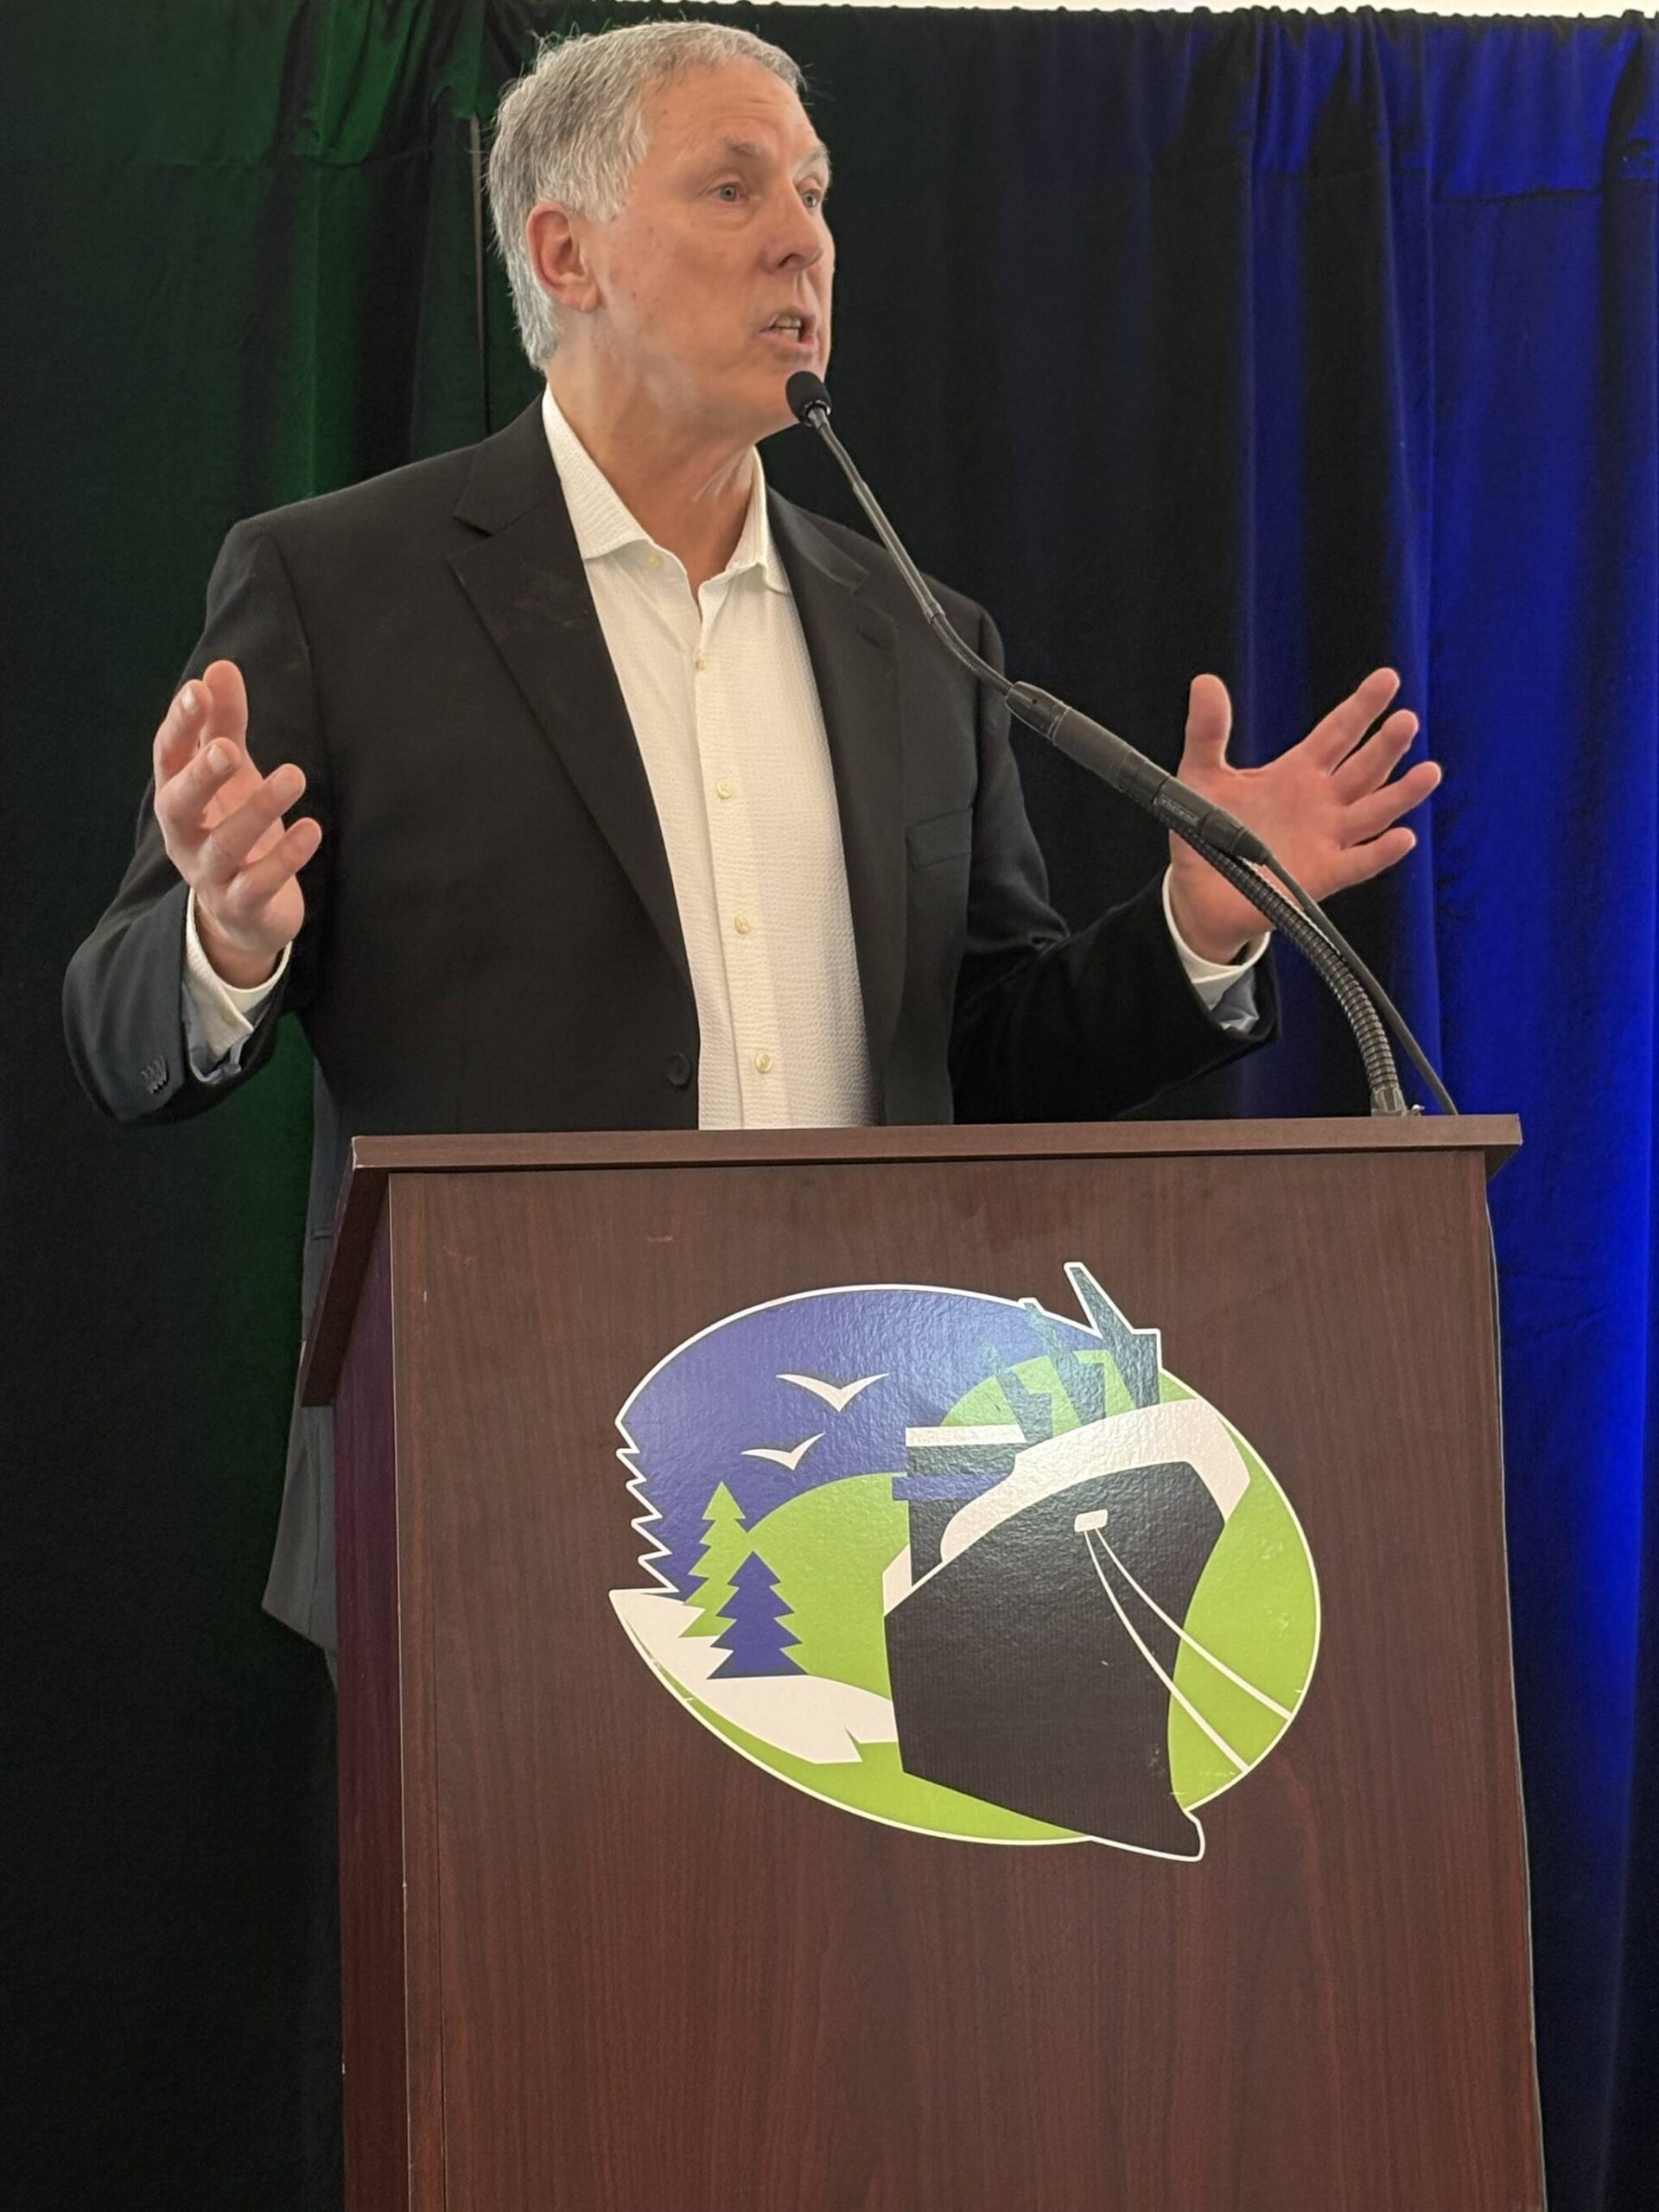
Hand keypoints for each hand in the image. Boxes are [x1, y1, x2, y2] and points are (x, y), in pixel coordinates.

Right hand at [152, 659, 320, 987]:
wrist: (243, 915)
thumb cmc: (232, 826)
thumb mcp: (232, 775)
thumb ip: (223, 725)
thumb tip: (219, 667)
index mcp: (177, 796)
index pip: (168, 756)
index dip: (180, 725)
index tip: (198, 690)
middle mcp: (184, 835)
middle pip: (179, 804)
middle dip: (202, 776)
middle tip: (229, 749)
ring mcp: (210, 874)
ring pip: (225, 844)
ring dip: (259, 809)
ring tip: (293, 776)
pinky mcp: (243, 904)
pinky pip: (260, 883)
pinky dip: (286, 857)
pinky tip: (312, 829)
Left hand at [1165, 668, 1439, 963]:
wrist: (1198, 893)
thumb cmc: (1205, 832)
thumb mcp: (1201, 776)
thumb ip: (1208, 732)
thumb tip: (1205, 682)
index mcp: (1297, 772)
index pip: (1338, 733)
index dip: (1362, 707)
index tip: (1387, 679)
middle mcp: (1321, 802)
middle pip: (1364, 768)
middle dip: (1386, 745)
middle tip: (1406, 719)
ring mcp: (1326, 838)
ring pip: (1373, 812)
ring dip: (1400, 794)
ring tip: (1429, 772)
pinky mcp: (1321, 876)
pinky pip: (1357, 863)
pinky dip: (1380, 852)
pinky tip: (1402, 837)